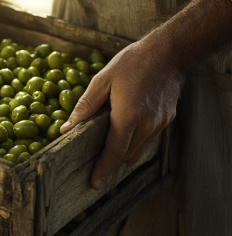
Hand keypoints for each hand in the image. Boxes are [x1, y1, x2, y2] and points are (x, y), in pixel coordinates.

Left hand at [60, 40, 182, 189]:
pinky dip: (135, 143)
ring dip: (123, 154)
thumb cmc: (133, 63)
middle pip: (126, 155)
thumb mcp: (102, 81)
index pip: (114, 151)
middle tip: (96, 171)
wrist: (169, 52)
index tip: (95, 183)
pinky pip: (148, 139)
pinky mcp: (167, 120)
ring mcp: (160, 123)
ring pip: (138, 150)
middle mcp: (147, 124)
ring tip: (107, 156)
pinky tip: (124, 137)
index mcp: (129, 115)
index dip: (103, 169)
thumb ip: (85, 107)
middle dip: (111, 165)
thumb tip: (67, 128)